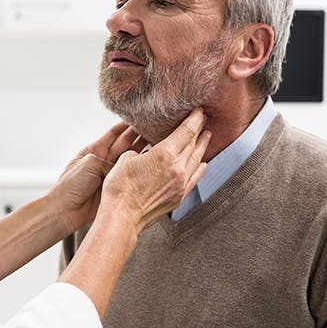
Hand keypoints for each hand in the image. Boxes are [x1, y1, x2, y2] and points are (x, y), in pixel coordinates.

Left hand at [49, 122, 147, 232]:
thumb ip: (109, 160)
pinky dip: (141, 167)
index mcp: (94, 150)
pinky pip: (131, 174)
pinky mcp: (116, 187)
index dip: (126, 125)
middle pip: (125, 144)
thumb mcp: (89, 163)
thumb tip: (125, 164)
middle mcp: (104, 160)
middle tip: (154, 127)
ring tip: (157, 140)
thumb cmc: (71, 186)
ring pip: (130, 158)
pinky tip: (151, 160)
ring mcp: (111, 173)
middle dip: (139, 135)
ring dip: (142, 149)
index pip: (114, 134)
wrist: (66, 210)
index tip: (140, 118)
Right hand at [97, 108, 210, 235]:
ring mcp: (180, 183)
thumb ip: (142, 151)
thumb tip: (147, 153)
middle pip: (193, 144)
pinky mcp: (179, 196)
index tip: (199, 110)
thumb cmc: (119, 188)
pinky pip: (194, 178)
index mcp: (164, 154)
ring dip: (202, 147)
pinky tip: (203, 163)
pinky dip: (200, 168)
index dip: (194, 119)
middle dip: (199, 130)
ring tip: (207, 137)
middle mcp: (177, 168)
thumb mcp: (126, 159)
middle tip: (203, 120)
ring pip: (196, 160)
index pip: (185, 131)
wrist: (122, 216)